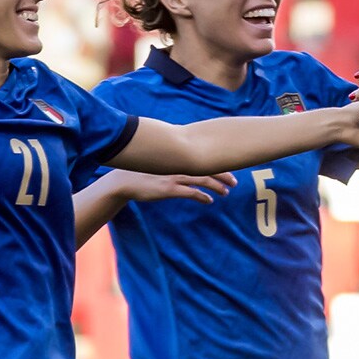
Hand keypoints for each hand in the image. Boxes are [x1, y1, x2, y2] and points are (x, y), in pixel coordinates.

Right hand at [107, 168, 234, 204]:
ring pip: (202, 180)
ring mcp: (173, 177)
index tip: (230, 169)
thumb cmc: (142, 172)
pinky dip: (203, 197)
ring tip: (226, 192)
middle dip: (223, 175)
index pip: (203, 158)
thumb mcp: (160, 163)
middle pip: (207, 167)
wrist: (123, 181)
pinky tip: (209, 201)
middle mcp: (177, 165)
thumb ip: (174, 161)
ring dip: (217, 187)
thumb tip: (185, 162)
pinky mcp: (168, 189)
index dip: (218, 163)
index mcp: (176, 158)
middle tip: (235, 182)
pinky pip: (191, 193)